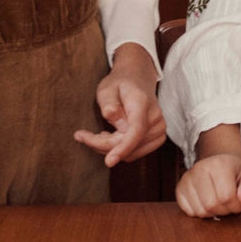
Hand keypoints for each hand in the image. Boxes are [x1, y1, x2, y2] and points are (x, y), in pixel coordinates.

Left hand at [74, 42, 165, 166]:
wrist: (138, 79)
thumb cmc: (120, 84)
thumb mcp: (107, 88)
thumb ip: (109, 104)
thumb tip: (115, 122)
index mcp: (142, 103)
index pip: (136, 130)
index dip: (122, 148)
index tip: (109, 162)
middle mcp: (155, 118)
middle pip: (128, 144)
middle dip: (102, 145)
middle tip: (81, 135)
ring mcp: (159, 129)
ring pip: (131, 153)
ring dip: (111, 148)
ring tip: (99, 133)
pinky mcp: (158, 137)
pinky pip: (136, 152)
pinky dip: (121, 149)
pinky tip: (112, 136)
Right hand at [176, 153, 240, 217]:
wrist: (217, 163)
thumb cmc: (233, 173)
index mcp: (220, 164)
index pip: (227, 196)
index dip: (235, 205)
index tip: (238, 201)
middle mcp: (200, 168)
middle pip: (212, 205)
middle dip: (223, 210)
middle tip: (227, 202)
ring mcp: (187, 178)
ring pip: (200, 210)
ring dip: (211, 212)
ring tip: (217, 201)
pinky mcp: (179, 188)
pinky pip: (188, 211)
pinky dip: (199, 212)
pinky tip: (205, 202)